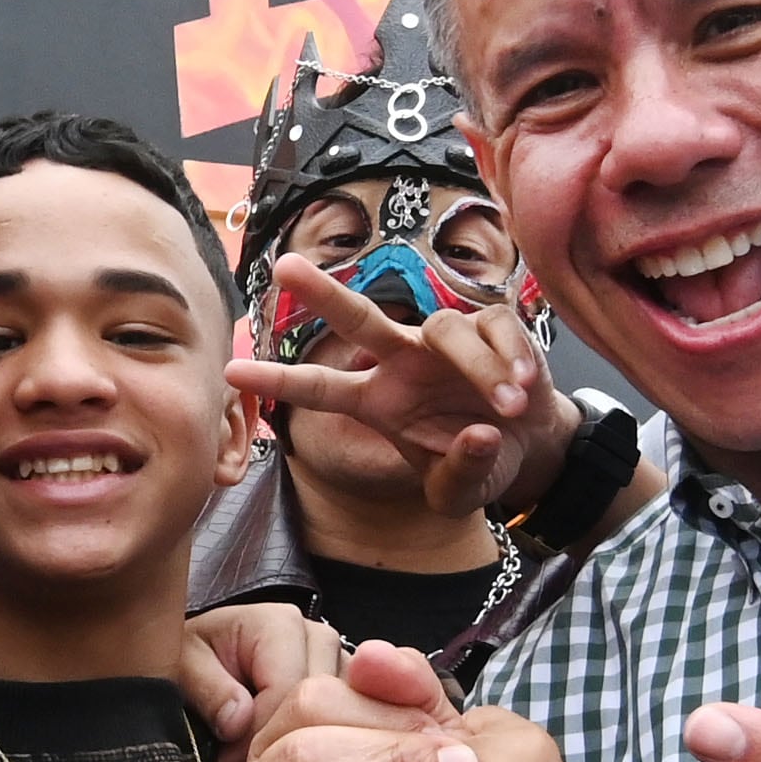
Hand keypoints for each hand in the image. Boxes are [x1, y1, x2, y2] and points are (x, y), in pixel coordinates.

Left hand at [174, 603, 346, 761]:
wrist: (209, 652)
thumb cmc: (198, 656)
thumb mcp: (185, 666)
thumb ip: (210, 690)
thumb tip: (238, 722)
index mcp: (281, 624)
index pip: (289, 691)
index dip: (259, 736)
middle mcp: (319, 638)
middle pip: (320, 707)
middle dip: (279, 746)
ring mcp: (339, 664)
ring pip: (337, 720)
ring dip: (300, 749)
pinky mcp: (348, 690)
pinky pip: (343, 727)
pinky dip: (316, 749)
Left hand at [226, 255, 579, 516]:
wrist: (529, 446)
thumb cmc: (477, 464)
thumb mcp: (460, 494)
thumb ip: (461, 474)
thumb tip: (478, 437)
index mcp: (378, 400)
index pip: (320, 388)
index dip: (278, 382)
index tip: (230, 371)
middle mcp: (401, 361)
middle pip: (358, 318)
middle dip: (322, 292)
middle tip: (284, 267)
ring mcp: (442, 341)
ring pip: (448, 330)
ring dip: (480, 370)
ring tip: (506, 408)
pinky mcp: (489, 326)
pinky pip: (494, 328)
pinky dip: (511, 357)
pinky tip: (524, 387)